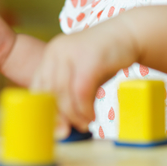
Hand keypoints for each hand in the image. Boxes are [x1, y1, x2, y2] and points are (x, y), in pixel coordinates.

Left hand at [30, 17, 137, 131]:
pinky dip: (85, 109)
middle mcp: (57, 51)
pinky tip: (91, 115)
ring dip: (73, 115)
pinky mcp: (89, 58)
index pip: (38, 86)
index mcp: (51, 54)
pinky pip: (81, 92)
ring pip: (63, 93)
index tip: (54, 127)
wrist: (128, 34)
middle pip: (49, 91)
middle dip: (58, 116)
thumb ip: (69, 93)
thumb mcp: (81, 73)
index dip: (44, 110)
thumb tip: (62, 126)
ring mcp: (72, 52)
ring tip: (84, 123)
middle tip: (68, 131)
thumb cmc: (104, 57)